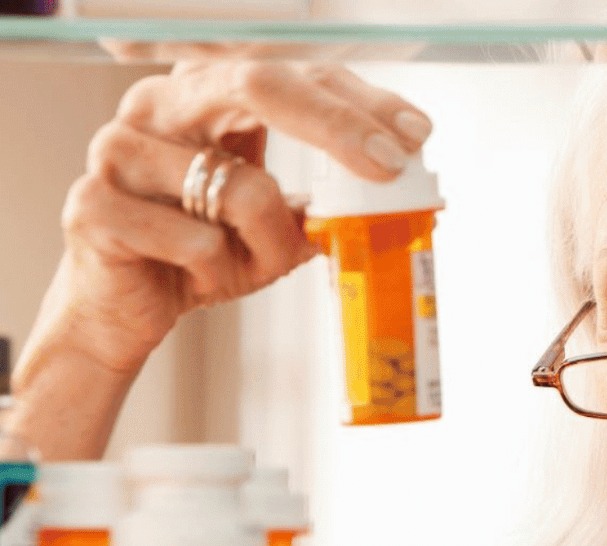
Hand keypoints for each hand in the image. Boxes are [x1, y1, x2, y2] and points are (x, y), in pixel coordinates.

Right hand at [46, 58, 431, 375]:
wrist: (123, 310)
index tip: (413, 133)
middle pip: (257, 84)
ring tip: (241, 264)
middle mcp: (158, 106)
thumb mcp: (276, 228)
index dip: (357, 101)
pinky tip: (193, 276)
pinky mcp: (94, 204)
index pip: (292, 74)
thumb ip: (325, 205)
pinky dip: (216, 273)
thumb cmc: (197, 257)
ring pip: (241, 189)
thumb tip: (401, 194)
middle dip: (336, 125)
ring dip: (267, 245)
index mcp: (203, 96)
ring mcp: (118, 149)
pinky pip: (196, 241)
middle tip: (388, 166)